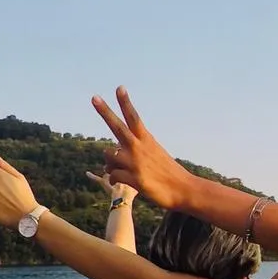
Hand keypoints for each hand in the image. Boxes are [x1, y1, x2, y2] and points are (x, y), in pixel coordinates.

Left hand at [93, 87, 194, 209]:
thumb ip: (132, 153)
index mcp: (147, 140)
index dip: (125, 103)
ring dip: (110, 163)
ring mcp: (135, 163)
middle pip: (118, 127)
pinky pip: (113, 175)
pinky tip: (125, 181)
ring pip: (108, 155)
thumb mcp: (154, 155)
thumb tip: (108, 159)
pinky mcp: (134, 179)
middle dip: (105, 111)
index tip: (119, 88)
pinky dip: (115, 178)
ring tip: (123, 170)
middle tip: (94, 97)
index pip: (134, 118)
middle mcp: (139, 148)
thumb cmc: (168, 173)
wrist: (184, 190)